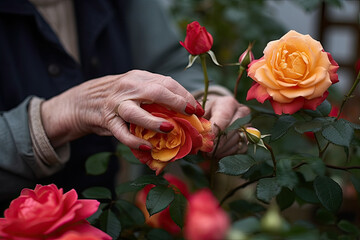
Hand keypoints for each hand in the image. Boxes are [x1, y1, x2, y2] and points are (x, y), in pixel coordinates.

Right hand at [41, 70, 202, 148]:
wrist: (82, 101)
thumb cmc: (117, 97)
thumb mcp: (135, 88)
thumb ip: (154, 94)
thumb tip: (184, 110)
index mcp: (139, 77)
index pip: (167, 82)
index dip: (185, 95)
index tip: (197, 109)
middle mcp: (128, 87)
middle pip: (156, 92)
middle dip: (178, 103)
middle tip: (192, 116)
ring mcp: (115, 103)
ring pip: (136, 112)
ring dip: (154, 121)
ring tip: (169, 129)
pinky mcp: (105, 119)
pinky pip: (121, 132)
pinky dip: (134, 141)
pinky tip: (147, 147)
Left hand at [203, 95, 249, 158]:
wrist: (217, 112)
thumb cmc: (206, 112)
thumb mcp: (199, 112)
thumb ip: (198, 120)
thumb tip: (198, 132)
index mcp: (228, 103)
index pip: (223, 118)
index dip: (214, 131)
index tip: (205, 141)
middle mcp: (242, 111)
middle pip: (231, 130)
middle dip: (217, 143)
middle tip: (206, 152)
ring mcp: (248, 124)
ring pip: (236, 140)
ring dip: (222, 149)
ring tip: (209, 154)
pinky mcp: (250, 136)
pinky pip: (241, 148)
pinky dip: (229, 153)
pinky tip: (218, 154)